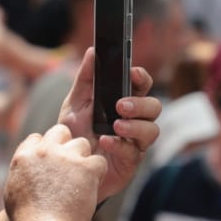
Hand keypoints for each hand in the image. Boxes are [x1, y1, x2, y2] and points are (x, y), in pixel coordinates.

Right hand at [3, 123, 105, 220]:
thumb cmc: (26, 219)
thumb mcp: (13, 191)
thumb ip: (23, 172)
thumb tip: (28, 169)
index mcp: (24, 156)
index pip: (37, 138)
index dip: (46, 150)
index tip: (49, 165)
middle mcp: (44, 151)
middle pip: (61, 132)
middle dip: (66, 146)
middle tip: (68, 168)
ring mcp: (66, 158)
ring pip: (83, 143)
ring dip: (83, 159)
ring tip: (80, 181)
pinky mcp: (86, 168)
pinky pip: (99, 161)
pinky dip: (97, 174)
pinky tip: (90, 188)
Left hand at [56, 47, 162, 201]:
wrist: (65, 169)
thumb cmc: (76, 134)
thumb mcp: (74, 105)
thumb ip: (85, 80)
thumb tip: (92, 51)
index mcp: (124, 103)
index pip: (142, 86)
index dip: (142, 78)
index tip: (132, 73)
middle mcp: (135, 121)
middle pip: (155, 107)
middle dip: (141, 104)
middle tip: (121, 105)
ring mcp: (135, 142)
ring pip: (152, 130)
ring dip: (135, 126)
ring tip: (116, 125)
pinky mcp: (130, 162)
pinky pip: (134, 153)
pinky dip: (120, 145)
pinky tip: (106, 142)